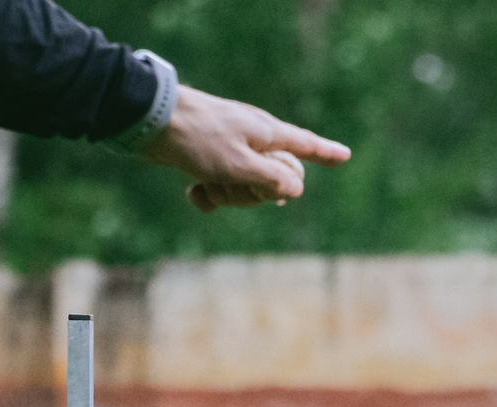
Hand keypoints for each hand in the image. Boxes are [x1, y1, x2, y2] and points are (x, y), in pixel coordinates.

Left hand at [139, 85, 349, 211]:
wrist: (152, 121)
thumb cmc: (199, 140)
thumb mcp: (240, 166)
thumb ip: (272, 180)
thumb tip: (297, 190)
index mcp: (267, 135)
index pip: (305, 146)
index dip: (325, 154)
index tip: (345, 156)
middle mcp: (253, 140)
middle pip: (273, 180)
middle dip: (254, 194)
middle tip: (233, 184)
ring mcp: (230, 149)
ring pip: (243, 188)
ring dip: (226, 194)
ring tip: (206, 182)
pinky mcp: (208, 159)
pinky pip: (218, 188)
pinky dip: (208, 195)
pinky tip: (193, 191)